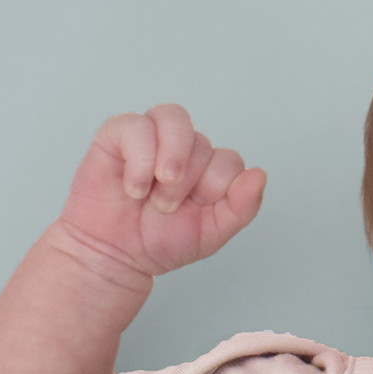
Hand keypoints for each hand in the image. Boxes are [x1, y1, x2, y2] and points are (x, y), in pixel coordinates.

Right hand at [53, 104, 265, 284]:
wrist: (112, 256)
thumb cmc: (157, 242)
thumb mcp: (210, 233)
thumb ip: (241, 207)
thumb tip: (260, 174)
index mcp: (206, 168)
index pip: (228, 159)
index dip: (215, 186)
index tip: (193, 210)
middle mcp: (180, 147)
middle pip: (200, 141)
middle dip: (186, 182)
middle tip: (165, 208)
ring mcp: (148, 137)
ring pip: (172, 117)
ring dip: (170, 156)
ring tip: (154, 190)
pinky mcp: (116, 135)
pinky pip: (135, 125)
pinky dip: (139, 159)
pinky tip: (134, 186)